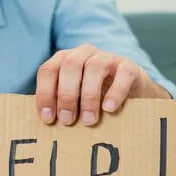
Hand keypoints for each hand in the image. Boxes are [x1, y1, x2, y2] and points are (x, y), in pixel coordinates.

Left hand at [35, 44, 170, 125]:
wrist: (130, 91)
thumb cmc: (94, 97)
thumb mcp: (73, 98)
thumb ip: (59, 104)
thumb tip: (47, 122)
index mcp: (64, 59)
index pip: (48, 70)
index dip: (45, 93)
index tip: (47, 118)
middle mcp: (84, 53)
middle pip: (69, 65)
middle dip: (66, 95)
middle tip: (67, 120)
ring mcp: (107, 57)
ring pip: (94, 67)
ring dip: (89, 95)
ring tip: (89, 120)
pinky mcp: (129, 66)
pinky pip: (123, 74)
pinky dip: (115, 92)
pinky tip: (109, 109)